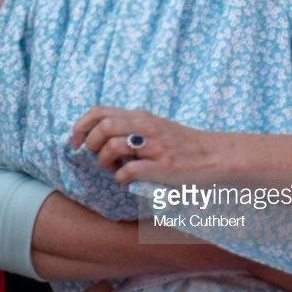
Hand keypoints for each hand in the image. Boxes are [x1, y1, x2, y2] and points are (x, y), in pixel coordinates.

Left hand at [71, 106, 217, 184]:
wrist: (216, 156)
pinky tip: (128, 180)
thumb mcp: (155, 127)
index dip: (80, 126)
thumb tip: (99, 135)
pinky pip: (129, 172)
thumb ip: (131, 127)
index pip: (100, 111)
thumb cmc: (183, 144)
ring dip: (105, 162)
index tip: (75, 142)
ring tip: (113, 169)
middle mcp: (146, 128)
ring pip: (112, 148)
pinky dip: (121, 179)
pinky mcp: (163, 167)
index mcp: (142, 117)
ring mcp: (155, 147)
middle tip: (95, 156)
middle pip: (103, 127)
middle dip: (91, 144)